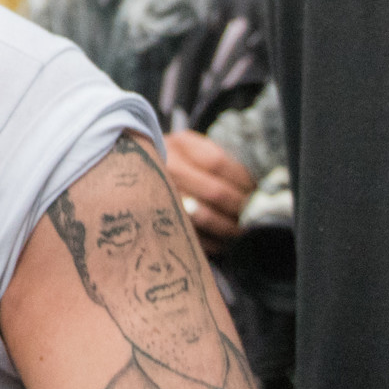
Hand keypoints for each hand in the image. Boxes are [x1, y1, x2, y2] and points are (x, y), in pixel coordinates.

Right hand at [165, 129, 253, 249]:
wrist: (130, 167)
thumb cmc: (176, 160)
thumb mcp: (192, 147)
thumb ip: (219, 158)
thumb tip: (258, 183)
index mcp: (179, 145)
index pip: (218, 163)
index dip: (243, 179)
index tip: (257, 189)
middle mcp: (166, 168)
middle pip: (214, 191)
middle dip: (241, 206)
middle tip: (255, 213)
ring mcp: (159, 195)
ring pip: (204, 217)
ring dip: (229, 227)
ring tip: (242, 229)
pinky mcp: (157, 221)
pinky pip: (192, 236)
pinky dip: (213, 243)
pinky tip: (224, 242)